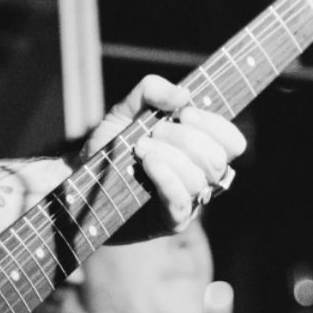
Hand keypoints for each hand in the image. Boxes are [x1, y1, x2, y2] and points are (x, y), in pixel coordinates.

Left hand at [86, 75, 246, 237]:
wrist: (81, 183)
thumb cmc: (110, 149)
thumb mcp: (125, 111)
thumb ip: (150, 91)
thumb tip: (184, 94)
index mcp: (200, 150)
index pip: (231, 142)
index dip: (214, 125)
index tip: (184, 113)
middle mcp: (200, 177)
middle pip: (217, 159)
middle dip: (184, 139)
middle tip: (152, 133)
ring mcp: (188, 201)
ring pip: (198, 178)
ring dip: (169, 156)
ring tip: (140, 149)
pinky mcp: (171, 221)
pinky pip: (181, 201)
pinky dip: (167, 178)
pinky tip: (149, 165)